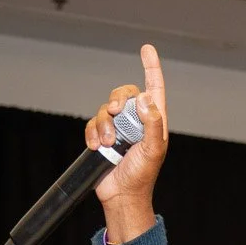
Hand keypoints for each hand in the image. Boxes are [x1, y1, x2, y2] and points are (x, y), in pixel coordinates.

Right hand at [88, 43, 168, 243]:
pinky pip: (93, 123)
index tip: (146, 49)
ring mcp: (118, 129)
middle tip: (116, 111)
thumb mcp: (154, 150)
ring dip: (104, 124)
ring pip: (106, 109)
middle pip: (125, 94)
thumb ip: (153, 123)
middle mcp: (136, 121)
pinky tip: (96, 147)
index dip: (151, 68)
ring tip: (107, 144)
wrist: (121, 195)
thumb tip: (146, 98)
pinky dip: (92, 133)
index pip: (154, 88)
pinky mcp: (101, 137)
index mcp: (153, 120)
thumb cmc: (142, 175)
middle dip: (118, 99)